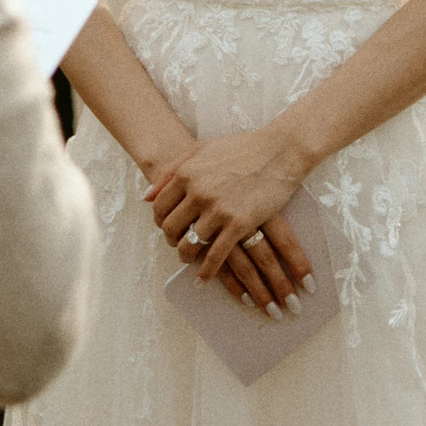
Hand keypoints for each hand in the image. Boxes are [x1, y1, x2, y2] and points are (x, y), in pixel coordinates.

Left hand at [144, 130, 314, 314]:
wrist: (279, 150)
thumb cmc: (242, 148)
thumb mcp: (202, 150)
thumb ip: (173, 170)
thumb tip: (147, 196)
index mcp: (186, 173)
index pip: (159, 207)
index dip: (160, 221)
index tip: (167, 227)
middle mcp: (198, 192)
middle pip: (171, 227)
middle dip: (171, 240)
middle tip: (177, 244)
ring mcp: (218, 209)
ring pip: (189, 243)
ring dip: (186, 256)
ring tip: (189, 259)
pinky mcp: (239, 223)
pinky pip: (215, 255)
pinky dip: (207, 270)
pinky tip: (204, 277)